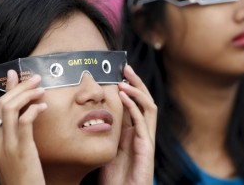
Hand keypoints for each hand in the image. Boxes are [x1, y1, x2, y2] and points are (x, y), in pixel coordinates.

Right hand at [0, 70, 46, 184]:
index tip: (14, 75)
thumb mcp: (18, 158)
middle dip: (18, 86)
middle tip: (34, 78)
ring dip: (26, 94)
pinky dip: (33, 109)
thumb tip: (28, 120)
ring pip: (10, 109)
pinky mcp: (21, 151)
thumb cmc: (26, 181)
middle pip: (2, 104)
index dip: (7, 90)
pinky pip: (24, 122)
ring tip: (41, 88)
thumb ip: (19, 140)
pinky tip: (43, 106)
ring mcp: (7, 146)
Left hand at [100, 65, 156, 184]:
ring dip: (137, 91)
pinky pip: (142, 122)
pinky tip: (124, 97)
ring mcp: (146, 139)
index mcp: (134, 130)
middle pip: (145, 100)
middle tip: (126, 68)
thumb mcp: (108, 147)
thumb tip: (94, 113)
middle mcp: (143, 132)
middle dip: (137, 83)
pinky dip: (134, 107)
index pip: (136, 103)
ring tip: (124, 81)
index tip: (120, 73)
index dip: (131, 86)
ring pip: (149, 107)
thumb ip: (107, 131)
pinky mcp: (146, 148)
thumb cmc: (114, 176)